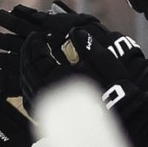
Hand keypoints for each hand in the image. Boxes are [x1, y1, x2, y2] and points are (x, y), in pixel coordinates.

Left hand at [22, 27, 147, 135]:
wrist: (121, 114)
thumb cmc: (112, 87)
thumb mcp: (102, 59)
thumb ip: (86, 44)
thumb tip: (75, 31)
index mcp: (55, 78)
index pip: (37, 56)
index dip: (35, 43)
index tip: (39, 35)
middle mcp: (46, 93)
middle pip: (28, 69)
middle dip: (28, 53)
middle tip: (33, 41)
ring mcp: (46, 105)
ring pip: (26, 83)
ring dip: (27, 67)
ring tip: (33, 56)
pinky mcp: (50, 114)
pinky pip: (30, 97)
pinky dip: (29, 83)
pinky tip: (35, 77)